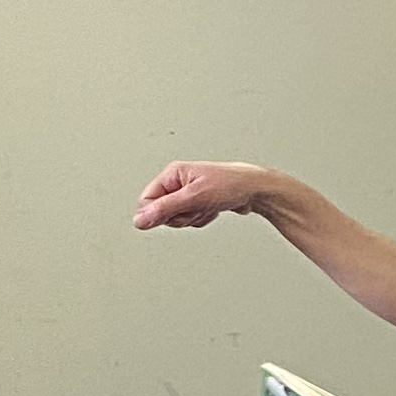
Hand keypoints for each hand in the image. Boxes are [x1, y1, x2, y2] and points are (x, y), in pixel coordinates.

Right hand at [131, 160, 278, 231]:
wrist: (255, 190)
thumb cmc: (231, 185)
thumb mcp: (194, 198)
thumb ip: (164, 210)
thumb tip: (139, 221)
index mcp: (172, 174)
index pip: (147, 201)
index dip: (158, 213)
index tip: (176, 214)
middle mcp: (178, 182)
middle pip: (161, 211)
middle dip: (180, 216)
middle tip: (195, 208)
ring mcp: (188, 193)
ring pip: (176, 218)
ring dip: (192, 218)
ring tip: (207, 207)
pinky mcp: (197, 202)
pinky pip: (189, 219)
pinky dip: (201, 218)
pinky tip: (212, 209)